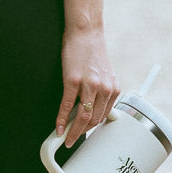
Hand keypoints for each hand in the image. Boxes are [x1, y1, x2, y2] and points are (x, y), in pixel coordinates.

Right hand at [57, 28, 119, 147]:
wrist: (85, 32)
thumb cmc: (91, 51)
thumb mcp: (103, 73)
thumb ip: (101, 91)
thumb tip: (92, 109)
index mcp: (113, 88)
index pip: (103, 116)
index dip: (92, 128)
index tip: (85, 135)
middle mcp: (105, 88)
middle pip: (93, 120)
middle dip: (82, 133)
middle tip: (72, 140)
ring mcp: (89, 85)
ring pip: (83, 117)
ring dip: (73, 131)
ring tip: (66, 138)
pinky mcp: (73, 81)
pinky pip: (67, 106)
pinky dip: (61, 119)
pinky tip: (58, 126)